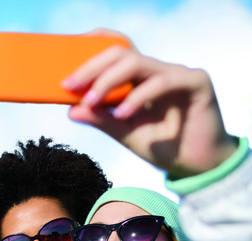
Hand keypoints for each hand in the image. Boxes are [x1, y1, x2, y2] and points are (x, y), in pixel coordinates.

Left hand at [62, 40, 237, 176]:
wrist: (197, 166)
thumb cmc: (162, 146)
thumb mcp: (123, 132)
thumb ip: (100, 119)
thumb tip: (71, 110)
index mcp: (139, 78)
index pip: (114, 52)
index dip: (91, 51)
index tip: (66, 68)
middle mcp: (156, 70)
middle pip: (120, 53)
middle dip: (91, 68)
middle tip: (69, 86)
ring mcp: (176, 73)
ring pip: (137, 62)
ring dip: (108, 81)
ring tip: (91, 101)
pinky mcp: (196, 82)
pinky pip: (162, 81)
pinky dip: (139, 96)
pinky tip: (123, 114)